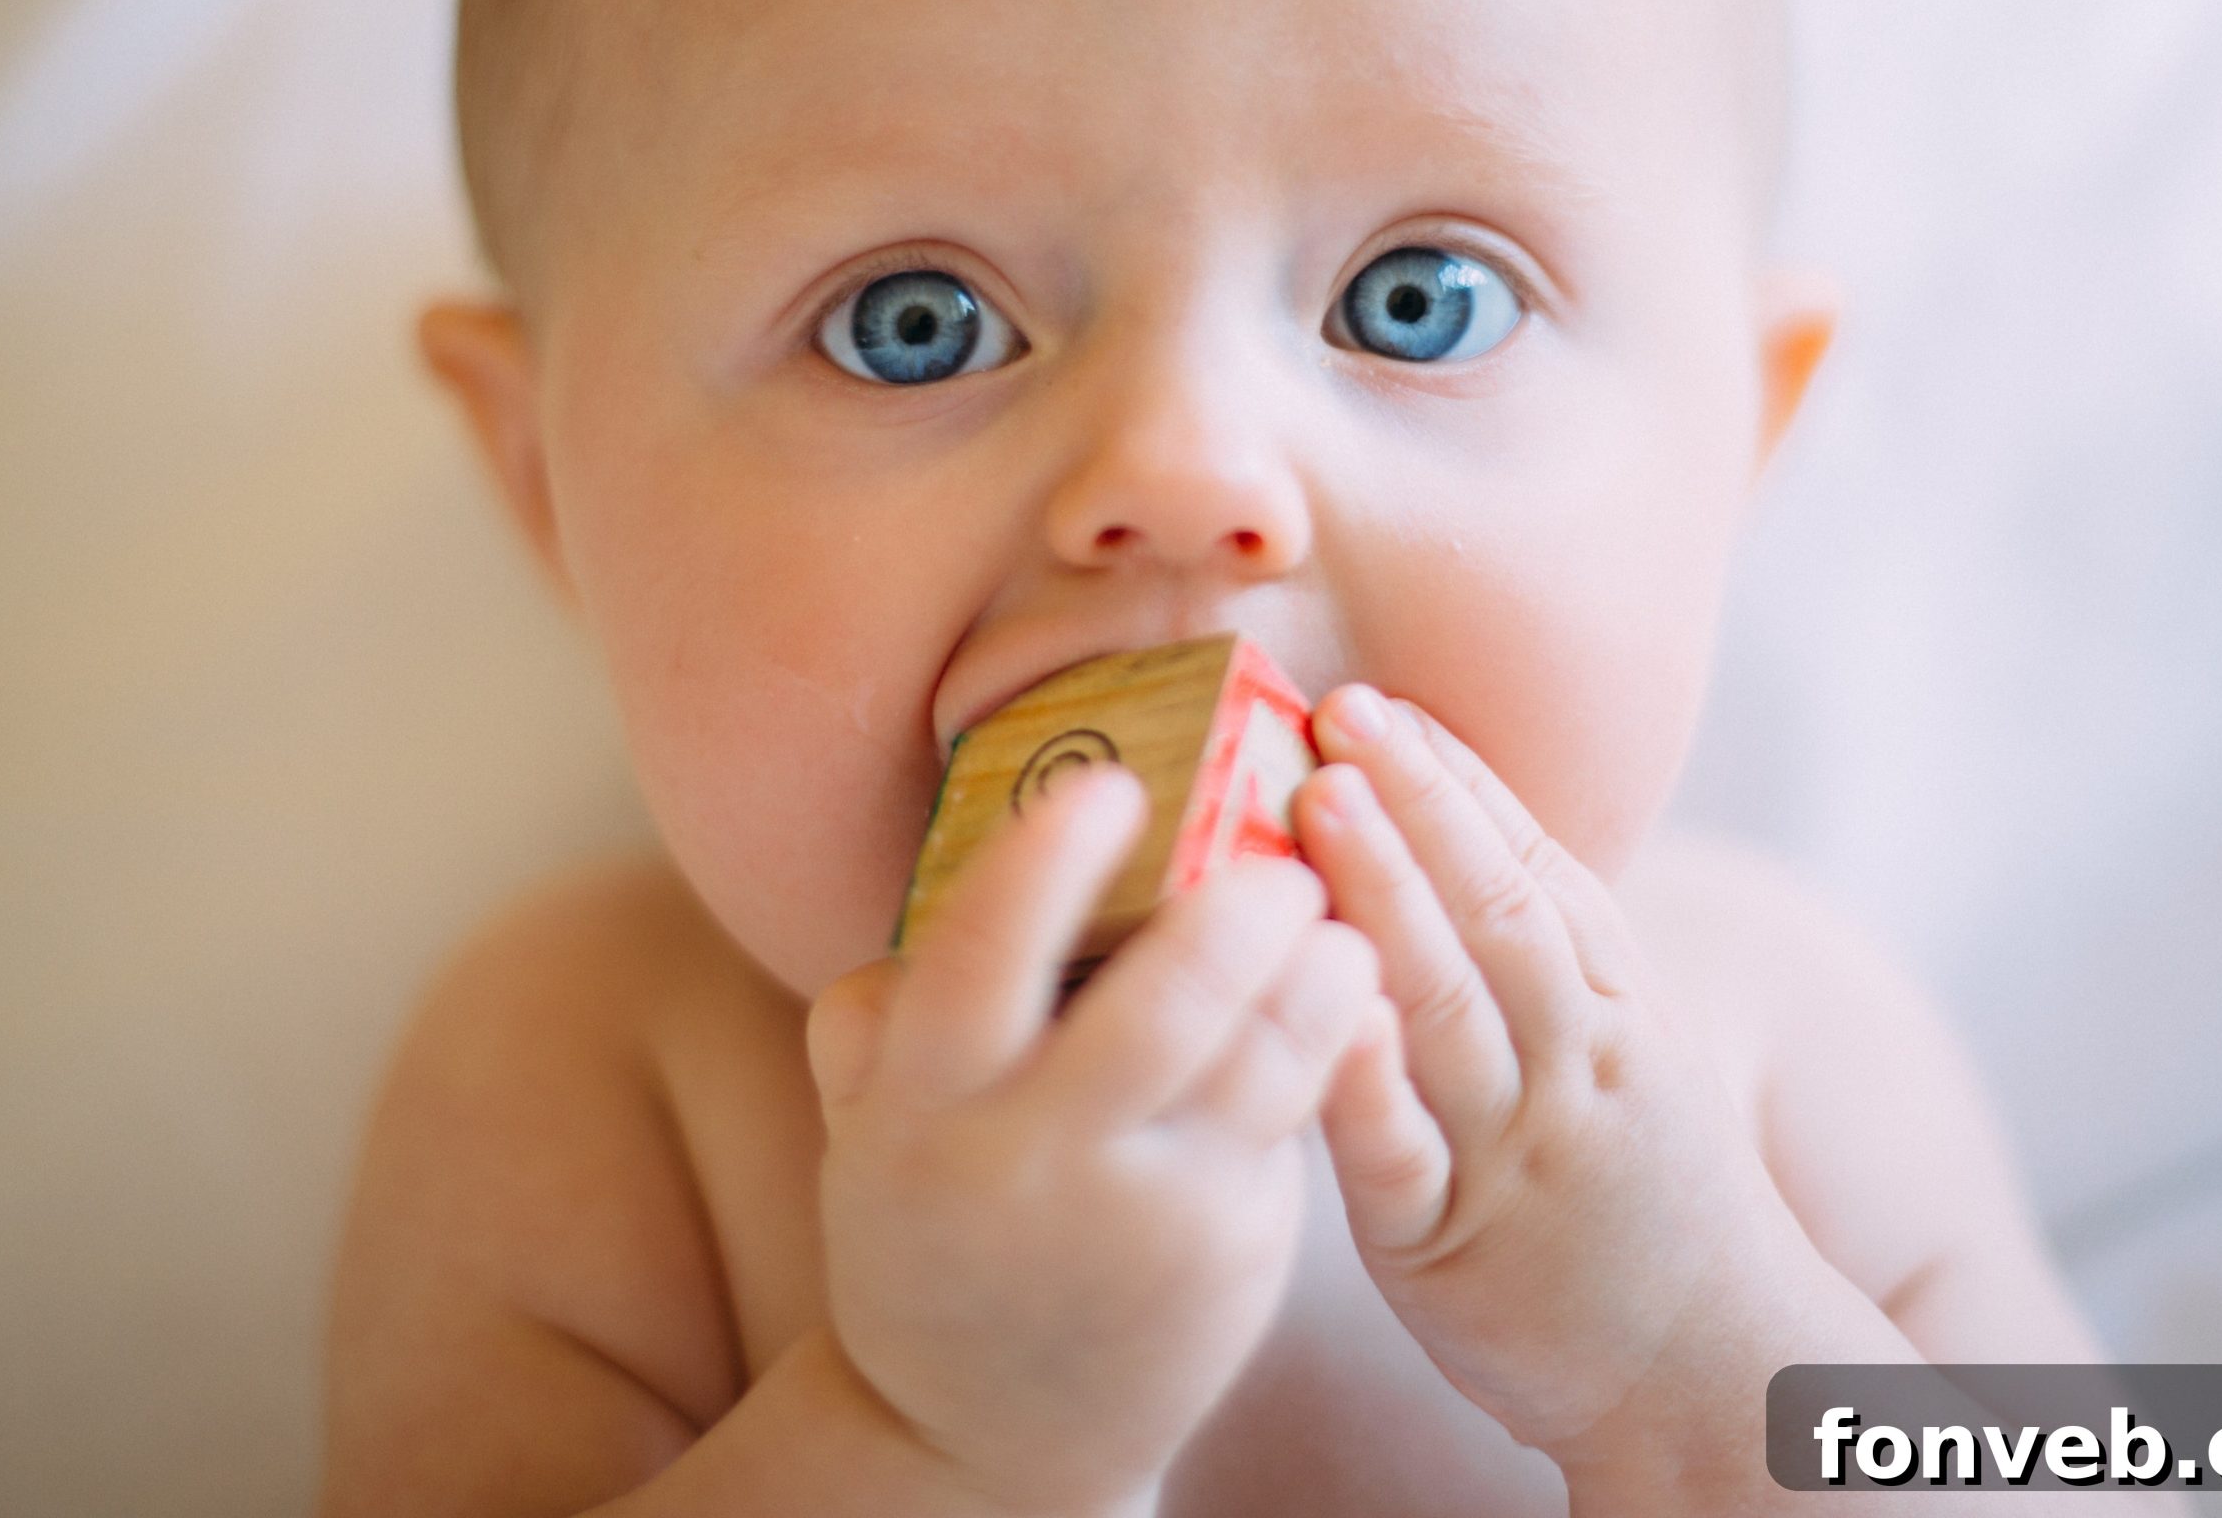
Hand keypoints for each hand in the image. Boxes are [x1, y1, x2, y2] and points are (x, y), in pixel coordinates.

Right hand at [807, 764, 1378, 1517]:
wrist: (984, 1435)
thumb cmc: (934, 1229)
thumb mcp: (870, 1131)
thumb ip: (882, 1016)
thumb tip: (932, 883)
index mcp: (926, 1108)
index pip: (982, 958)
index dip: (1048, 862)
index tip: (1110, 786)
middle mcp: (1036, 1160)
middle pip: (1163, 1008)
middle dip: (1237, 912)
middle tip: (1277, 854)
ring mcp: (1147, 1214)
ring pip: (1262, 1060)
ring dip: (1317, 969)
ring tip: (1334, 914)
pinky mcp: (1232, 1248)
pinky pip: (1296, 1115)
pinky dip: (1335, 1036)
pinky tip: (1351, 986)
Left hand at [1297, 687, 1807, 1476]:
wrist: (1717, 1374)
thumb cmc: (1643, 1192)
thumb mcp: (1629, 1051)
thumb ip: (1549, 952)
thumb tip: (1451, 828)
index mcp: (1613, 1005)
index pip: (1535, 867)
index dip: (1458, 779)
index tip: (1387, 700)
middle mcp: (1572, 1060)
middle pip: (1496, 912)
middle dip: (1418, 803)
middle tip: (1341, 711)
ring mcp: (1514, 1150)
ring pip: (1448, 1006)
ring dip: (1386, 895)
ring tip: (1321, 801)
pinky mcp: (1448, 1243)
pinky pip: (1403, 1154)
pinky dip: (1366, 1081)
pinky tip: (1323, 1010)